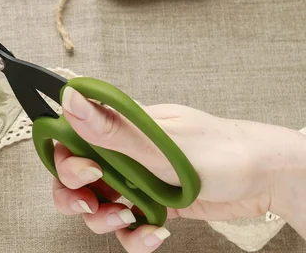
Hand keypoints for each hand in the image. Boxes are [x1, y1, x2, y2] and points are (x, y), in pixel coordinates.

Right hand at [52, 87, 305, 251]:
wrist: (267, 178)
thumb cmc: (221, 151)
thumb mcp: (161, 143)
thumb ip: (111, 129)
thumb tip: (70, 100)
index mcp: (122, 127)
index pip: (72, 138)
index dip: (67, 161)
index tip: (88, 175)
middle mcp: (124, 151)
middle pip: (76, 176)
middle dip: (75, 196)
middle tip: (92, 205)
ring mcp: (138, 178)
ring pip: (98, 204)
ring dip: (104, 220)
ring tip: (128, 220)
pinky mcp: (153, 203)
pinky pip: (128, 224)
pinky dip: (135, 235)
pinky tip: (154, 234)